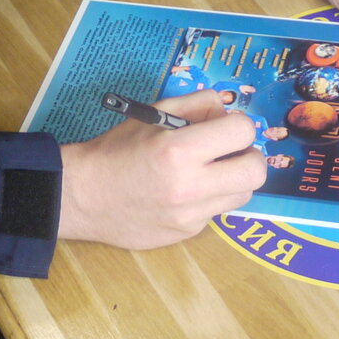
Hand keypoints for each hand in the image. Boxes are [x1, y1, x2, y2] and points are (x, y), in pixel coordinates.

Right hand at [58, 90, 265, 248]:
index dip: (239, 124)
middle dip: (249, 156)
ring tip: (208, 172)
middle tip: (231, 152)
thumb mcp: (154, 113)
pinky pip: (215, 212)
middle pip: (255, 171)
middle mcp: (190, 186)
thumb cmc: (117, 149)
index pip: (243, 131)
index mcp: (179, 150)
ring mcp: (190, 215)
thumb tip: (228, 111)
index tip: (226, 127)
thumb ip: (197, 105)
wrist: (83, 196)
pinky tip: (184, 193)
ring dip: (233, 180)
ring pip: (242, 195)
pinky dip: (208, 199)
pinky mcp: (186, 234)